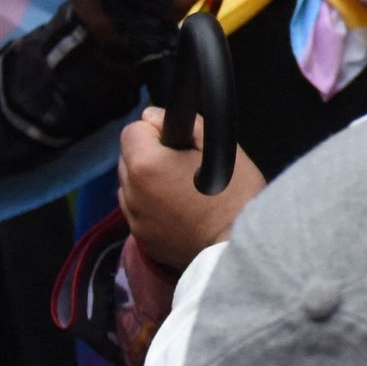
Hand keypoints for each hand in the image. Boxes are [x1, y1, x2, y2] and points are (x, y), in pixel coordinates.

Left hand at [117, 105, 260, 263]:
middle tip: (184, 165)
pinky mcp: (143, 240)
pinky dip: (152, 208)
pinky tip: (180, 211)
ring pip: (131, 187)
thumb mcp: (220, 148)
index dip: (156, 130)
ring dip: (148, 182)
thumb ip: (186, 123)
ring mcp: (135, 220)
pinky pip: (139, 213)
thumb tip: (154, 116)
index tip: (179, 142)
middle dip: (150, 155)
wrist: (239, 249)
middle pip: (128, 158)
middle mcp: (132, 193)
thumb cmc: (235, 199)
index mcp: (146, 165)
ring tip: (182, 190)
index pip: (132, 130)